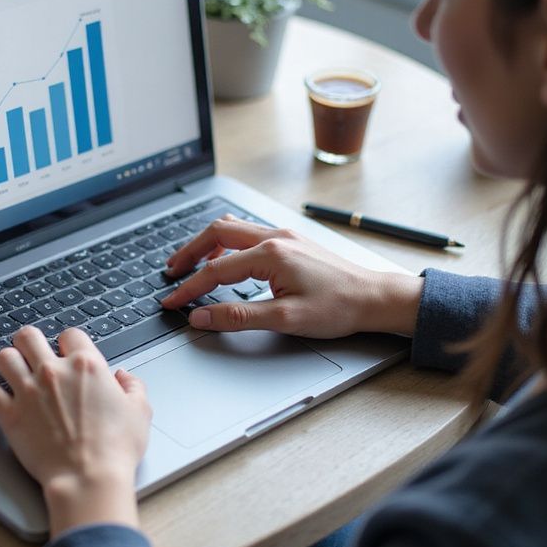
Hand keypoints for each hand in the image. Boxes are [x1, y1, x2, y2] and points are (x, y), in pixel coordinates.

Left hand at [0, 326, 151, 535]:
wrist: (88, 478)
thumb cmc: (115, 449)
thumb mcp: (139, 413)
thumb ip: (133, 387)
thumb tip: (124, 377)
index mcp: (86, 366)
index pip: (70, 334)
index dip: (68, 343)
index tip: (67, 354)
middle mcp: (54, 372)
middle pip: (29, 336)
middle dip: (30, 343)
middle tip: (32, 354)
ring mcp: (29, 391)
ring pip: (4, 357)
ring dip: (8, 361)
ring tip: (12, 371)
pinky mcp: (10, 414)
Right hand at [161, 216, 422, 337]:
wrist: (375, 298)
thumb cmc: (338, 308)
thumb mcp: (285, 319)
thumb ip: (238, 317)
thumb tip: (202, 317)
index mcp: (271, 254)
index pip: (215, 270)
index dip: (189, 288)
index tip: (172, 302)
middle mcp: (275, 237)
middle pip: (217, 233)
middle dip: (189, 252)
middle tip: (171, 272)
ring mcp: (284, 235)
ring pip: (232, 228)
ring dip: (207, 244)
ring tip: (190, 264)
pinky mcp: (291, 241)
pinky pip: (248, 233)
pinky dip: (227, 244)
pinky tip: (224, 260)